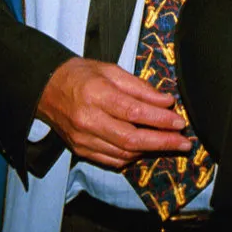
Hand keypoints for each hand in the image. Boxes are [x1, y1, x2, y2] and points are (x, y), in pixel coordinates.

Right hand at [36, 57, 188, 167]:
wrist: (46, 89)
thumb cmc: (82, 75)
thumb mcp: (112, 71)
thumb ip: (140, 87)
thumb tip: (167, 102)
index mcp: (96, 95)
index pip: (134, 111)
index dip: (159, 120)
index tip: (180, 122)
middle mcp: (88, 121)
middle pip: (131, 138)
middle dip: (162, 142)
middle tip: (184, 142)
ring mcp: (83, 139)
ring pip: (123, 153)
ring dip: (150, 151)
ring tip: (171, 144)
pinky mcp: (80, 151)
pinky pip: (111, 160)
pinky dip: (133, 157)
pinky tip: (147, 149)